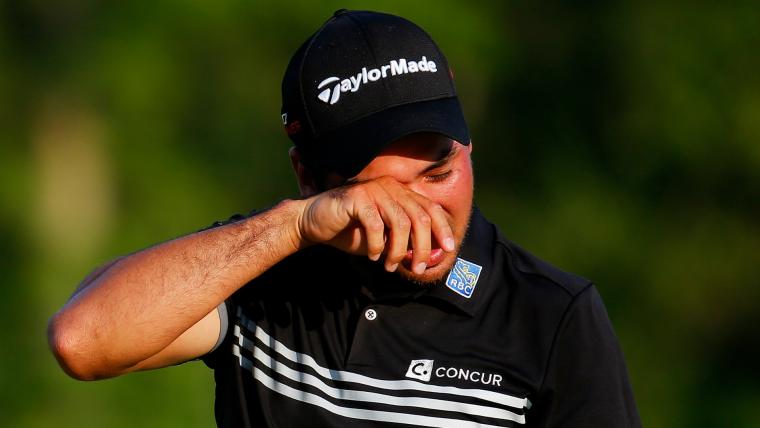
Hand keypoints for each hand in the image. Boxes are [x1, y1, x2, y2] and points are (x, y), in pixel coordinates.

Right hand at [295, 176, 455, 273]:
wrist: (314, 223)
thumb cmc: (351, 232)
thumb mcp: (384, 240)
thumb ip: (405, 243)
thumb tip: (429, 257)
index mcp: (400, 193)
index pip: (430, 209)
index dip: (443, 229)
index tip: (448, 249)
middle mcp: (390, 187)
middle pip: (420, 218)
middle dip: (422, 247)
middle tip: (417, 268)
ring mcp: (374, 189)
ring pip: (401, 223)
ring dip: (398, 251)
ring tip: (390, 266)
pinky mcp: (357, 197)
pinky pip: (376, 224)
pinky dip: (378, 245)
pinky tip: (374, 256)